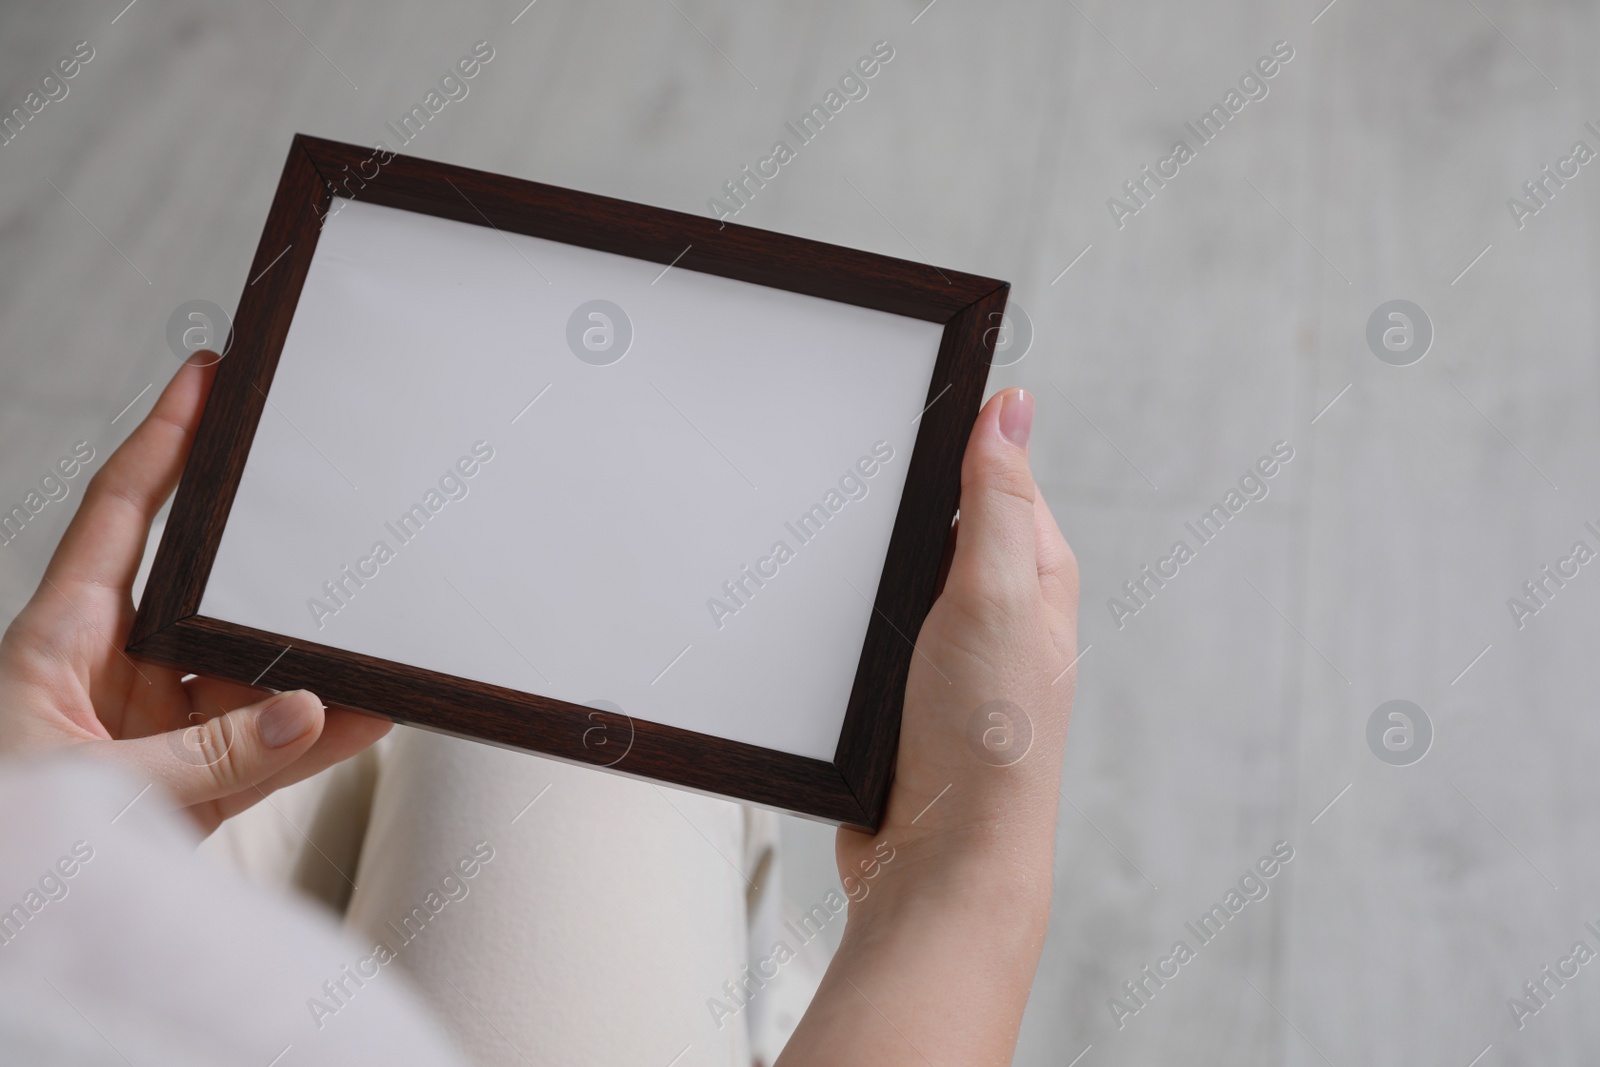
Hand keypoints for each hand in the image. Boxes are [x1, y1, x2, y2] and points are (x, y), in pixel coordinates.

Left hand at [0, 360, 390, 833]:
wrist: (11, 929)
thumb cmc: (6, 837)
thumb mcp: (87, 789)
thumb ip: (200, 757)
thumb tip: (305, 711)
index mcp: (60, 640)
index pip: (121, 515)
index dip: (164, 441)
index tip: (206, 379)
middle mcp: (114, 671)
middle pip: (205, 583)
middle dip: (265, 541)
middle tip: (321, 481)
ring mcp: (157, 727)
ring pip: (250, 672)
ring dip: (311, 659)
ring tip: (372, 625)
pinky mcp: (190, 783)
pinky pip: (268, 749)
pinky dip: (321, 738)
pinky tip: (371, 715)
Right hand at [783, 388, 1077, 1065]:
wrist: (937, 858)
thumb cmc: (986, 739)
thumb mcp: (997, 596)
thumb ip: (1000, 500)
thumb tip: (1012, 406)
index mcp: (1036, 574)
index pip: (992, 475)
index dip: (944, 445)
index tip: (892, 421)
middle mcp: (996, 610)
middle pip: (930, 524)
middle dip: (886, 515)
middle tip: (849, 509)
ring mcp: (945, 653)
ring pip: (885, 579)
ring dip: (856, 576)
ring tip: (834, 576)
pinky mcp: (898, 692)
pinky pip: (858, 633)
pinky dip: (838, 627)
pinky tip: (822, 633)